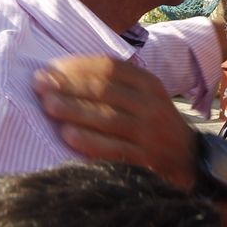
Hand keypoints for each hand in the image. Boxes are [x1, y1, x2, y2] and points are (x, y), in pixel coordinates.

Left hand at [35, 56, 199, 189]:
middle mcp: (151, 105)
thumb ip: (115, 83)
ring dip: (74, 111)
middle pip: (105, 91)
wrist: (187, 158)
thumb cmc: (153, 121)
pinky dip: (89, 142)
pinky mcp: (146, 160)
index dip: (77, 66)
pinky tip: (67, 135)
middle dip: (68, 86)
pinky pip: (113, 149)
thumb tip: (63, 72)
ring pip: (107, 118)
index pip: (109, 67)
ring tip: (47, 106)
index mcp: (149, 84)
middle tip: (40, 85)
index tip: (50, 68)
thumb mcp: (144, 95)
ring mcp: (149, 134)